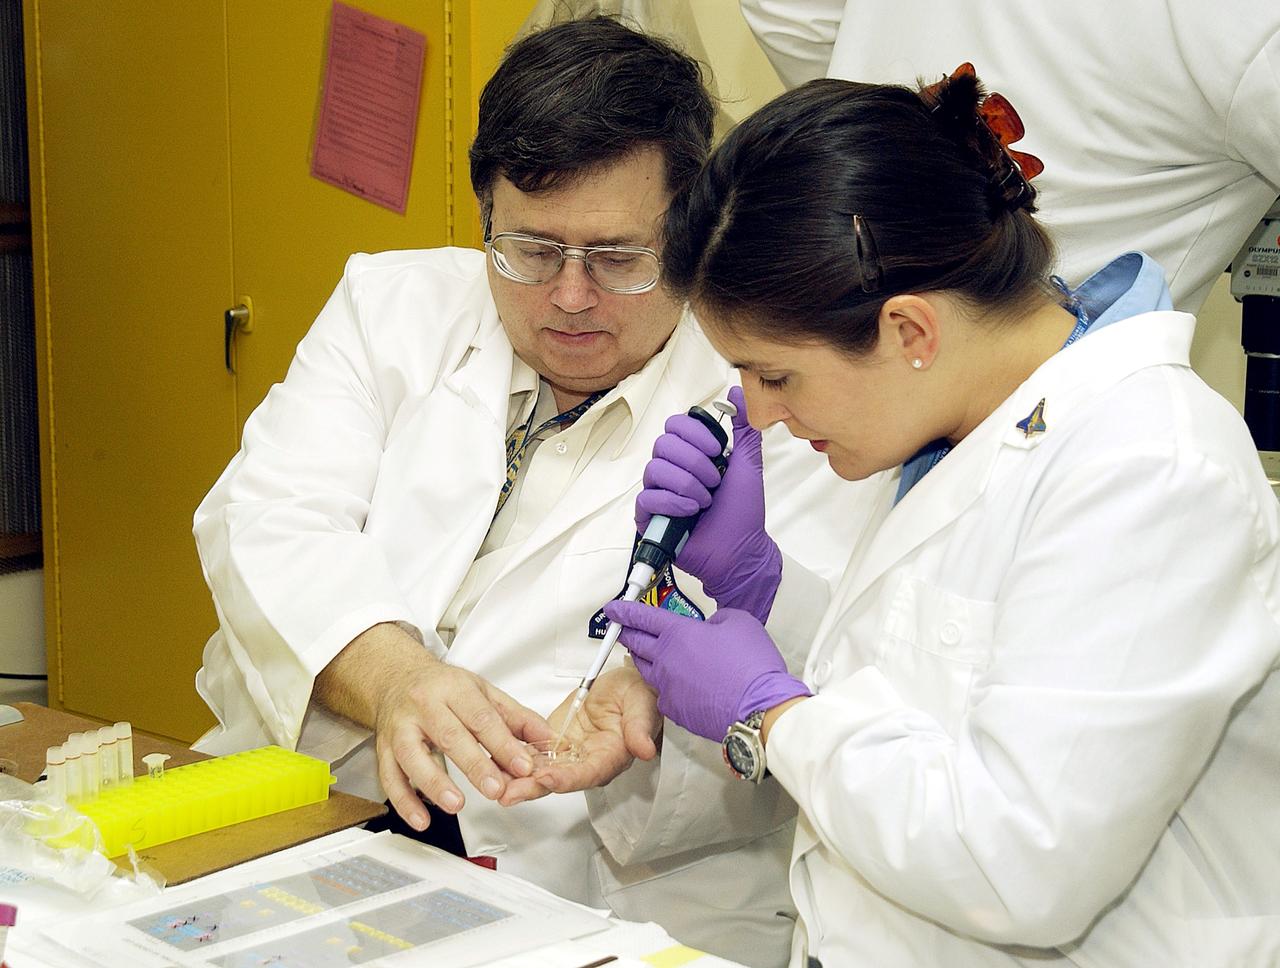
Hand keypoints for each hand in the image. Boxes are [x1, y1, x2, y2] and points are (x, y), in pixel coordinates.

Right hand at [313, 623, 552, 831]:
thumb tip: (546, 738)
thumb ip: (515, 716)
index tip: (522, 766)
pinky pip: (390, 777)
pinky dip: (405, 801)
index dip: (503, 744)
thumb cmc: (442, 687)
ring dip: (434, 783)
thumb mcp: (482, 691)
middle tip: (496, 789)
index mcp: (453, 688)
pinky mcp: (384, 749)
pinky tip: (422, 819)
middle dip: (475, 765)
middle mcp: (423, 705)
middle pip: (449, 736)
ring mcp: (400, 728)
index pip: (480, 717)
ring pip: (412, 756)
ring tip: (456, 804)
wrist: (396, 677)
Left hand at [500, 666, 661, 803]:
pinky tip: (494, 762)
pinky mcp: (555, 741)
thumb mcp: (643, 705)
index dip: (566, 778)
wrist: (626, 687)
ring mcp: (569, 754)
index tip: (546, 778)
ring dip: (518, 778)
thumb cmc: (638, 696)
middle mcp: (587, 762)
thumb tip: (645, 748)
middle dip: (532, 787)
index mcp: (611, 758)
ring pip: (541, 770)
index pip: (587, 774)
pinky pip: (533, 753)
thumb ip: (640, 727)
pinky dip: (513, 758)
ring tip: (494, 783)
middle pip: (558, 779)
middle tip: (508, 792)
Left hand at [604, 602, 809, 741]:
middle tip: (622, 628)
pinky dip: (667, 687)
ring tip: (646, 654)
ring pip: (647, 670)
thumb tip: (712, 626)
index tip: (614, 608)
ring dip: (644, 659)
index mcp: (678, 633)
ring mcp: (668, 687)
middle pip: (636, 643)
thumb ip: (718, 619)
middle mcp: (666, 660)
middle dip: (627, 633)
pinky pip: (664, 695)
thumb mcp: (739, 622)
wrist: (758, 709)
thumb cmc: (751, 667)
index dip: (625, 610)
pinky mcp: (676, 710)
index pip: (642, 617)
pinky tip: (678, 686)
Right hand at [636, 386, 781, 621]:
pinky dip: (673, 502)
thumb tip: (739, 392)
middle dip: (694, 462)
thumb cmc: (742, 512)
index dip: (695, 434)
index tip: (717, 451)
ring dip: (687, 484)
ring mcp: (658, 493)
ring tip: (705, 501)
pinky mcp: (648, 517)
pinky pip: (647, 498)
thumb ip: (744, 428)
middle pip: (663, 444)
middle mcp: (671, 470)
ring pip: (654, 469)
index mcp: (690, 455)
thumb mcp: (748, 464)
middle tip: (714, 481)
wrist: (740, 551)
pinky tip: (691, 512)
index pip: (676, 425)